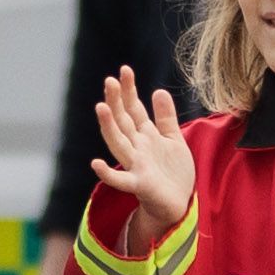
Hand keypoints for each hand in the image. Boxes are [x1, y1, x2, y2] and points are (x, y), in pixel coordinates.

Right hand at [88, 68, 192, 243]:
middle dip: (117, 102)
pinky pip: (121, 180)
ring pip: (118, 144)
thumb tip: (158, 90)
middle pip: (123, 121)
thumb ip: (166, 117)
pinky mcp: (139, 185)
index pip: (134, 109)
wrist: (178, 204)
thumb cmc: (173, 173)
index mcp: (145, 136)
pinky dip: (108, 174)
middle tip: (110, 81)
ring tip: (101, 108)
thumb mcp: (173, 139)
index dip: (129, 90)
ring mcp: (135, 165)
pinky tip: (96, 163)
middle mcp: (136, 148)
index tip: (124, 70)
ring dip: (109, 127)